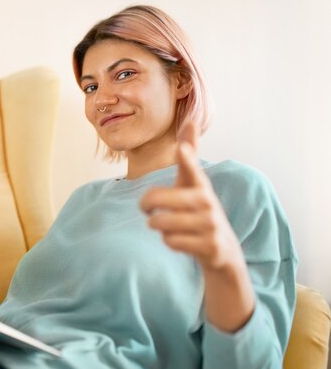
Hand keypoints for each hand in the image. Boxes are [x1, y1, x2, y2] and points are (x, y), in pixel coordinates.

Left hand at [139, 122, 243, 271]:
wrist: (223, 248)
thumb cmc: (199, 208)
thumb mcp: (194, 181)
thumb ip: (189, 154)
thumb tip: (190, 120)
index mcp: (199, 183)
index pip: (191, 168)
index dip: (186, 158)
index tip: (181, 149)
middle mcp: (207, 201)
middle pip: (157, 199)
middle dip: (145, 205)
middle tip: (147, 209)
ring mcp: (210, 223)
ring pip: (160, 222)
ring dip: (158, 225)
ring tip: (169, 224)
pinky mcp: (209, 245)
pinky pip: (170, 241)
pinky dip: (169, 241)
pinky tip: (181, 239)